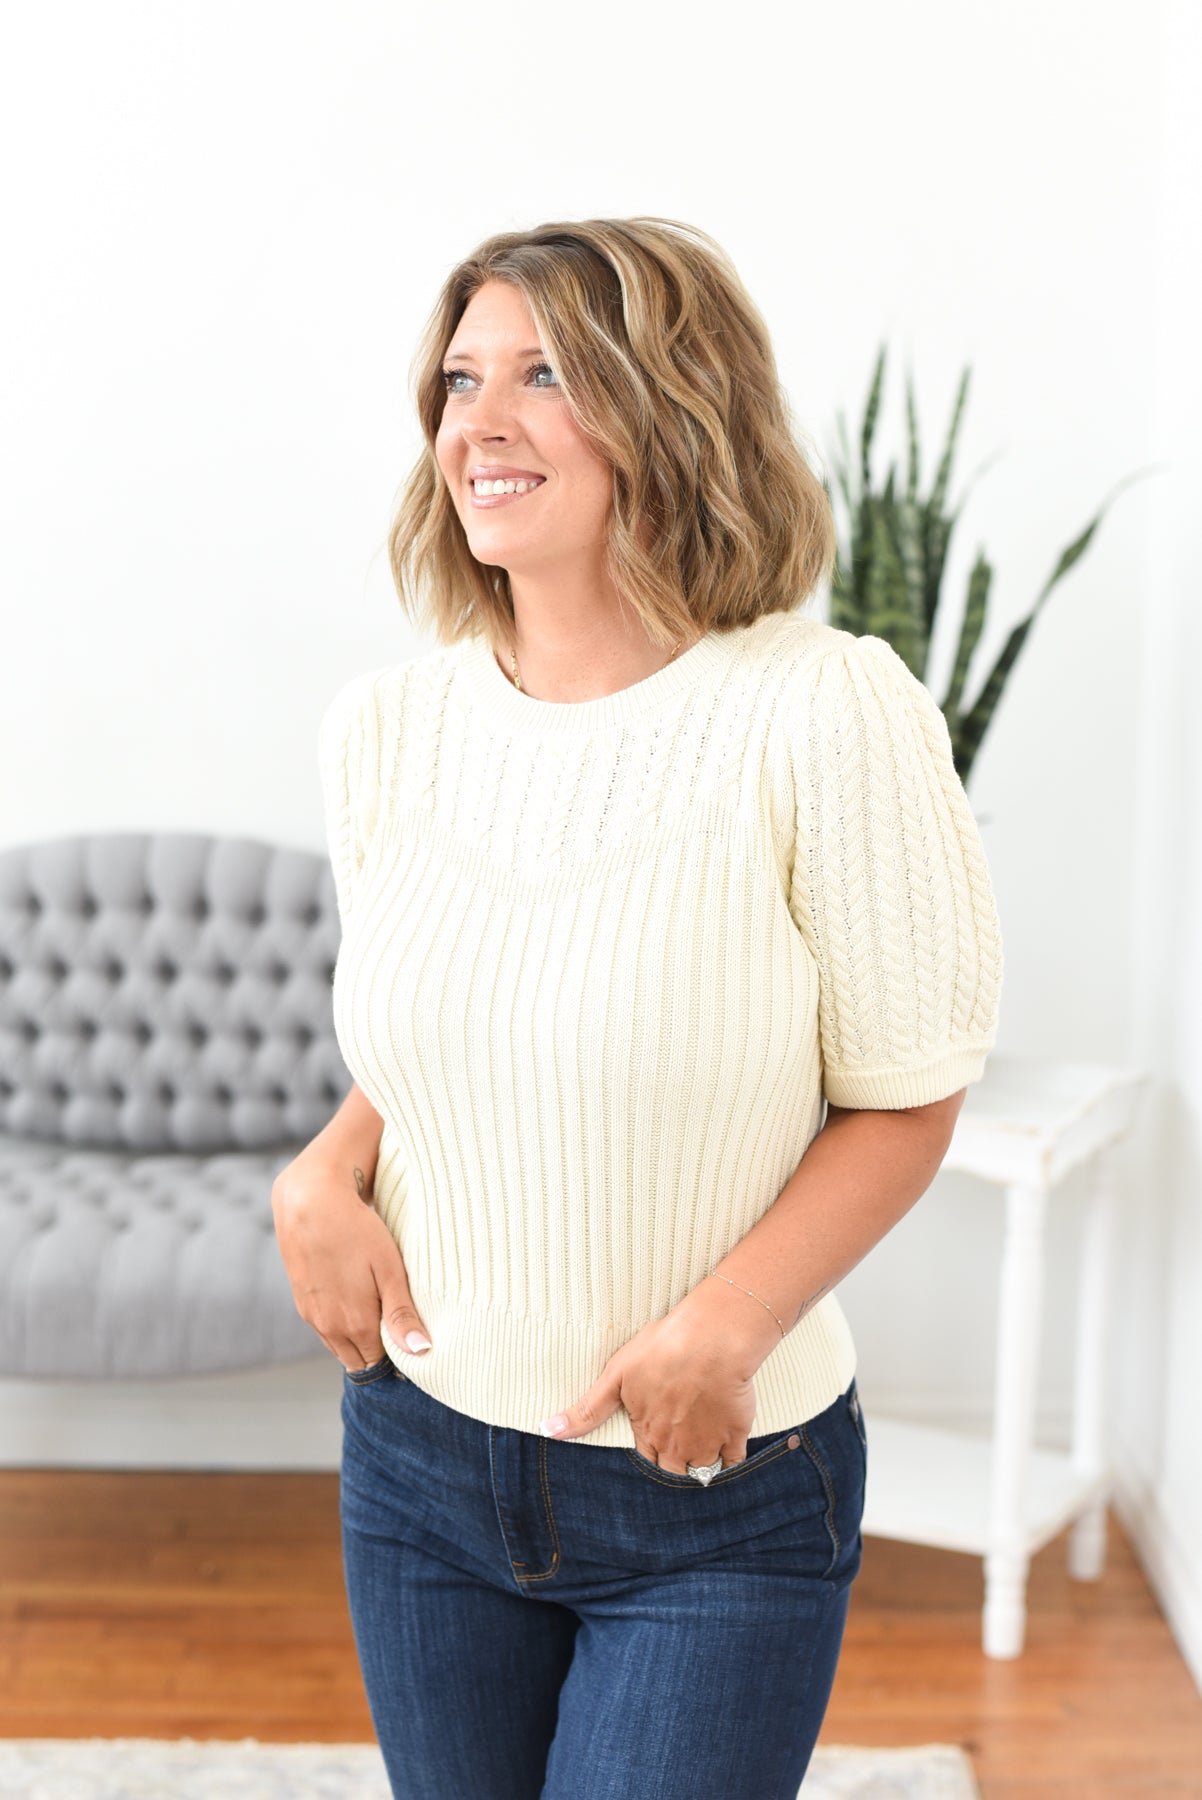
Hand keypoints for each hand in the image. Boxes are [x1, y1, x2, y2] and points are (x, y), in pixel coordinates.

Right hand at [271, 1155, 433, 1368]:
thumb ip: (402, 1315)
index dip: (398, 1358)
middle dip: (378, 1354)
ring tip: (380, 1314)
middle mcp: (329, 1329)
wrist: (309, 1203)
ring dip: (359, 1341)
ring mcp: (312, 1317)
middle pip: (359, 1361)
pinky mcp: (302, 1303)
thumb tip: (421, 1352)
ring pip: (340, 1347)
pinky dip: (342, 1327)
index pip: (380, 1365)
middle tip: (399, 1330)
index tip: (413, 1342)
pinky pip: (326, 1330)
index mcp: (355, 1326)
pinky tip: (355, 1302)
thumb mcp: (389, 1269)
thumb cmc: (356, 1231)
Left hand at [538, 1281, 774, 1472]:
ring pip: (702, 1473)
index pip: (644, 1460)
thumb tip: (548, 1431)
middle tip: (675, 1456)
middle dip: (672, 1470)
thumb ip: (586, 1410)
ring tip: (699, 1454)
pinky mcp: (736, 1433)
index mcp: (647, 1433)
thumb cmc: (663, 1349)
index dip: (647, 1453)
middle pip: (672, 1473)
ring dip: (699, 1468)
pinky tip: (726, 1453)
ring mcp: (708, 1443)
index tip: (652, 1448)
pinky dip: (729, 1463)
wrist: (712, 1339)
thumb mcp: (616, 1376)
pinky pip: (733, 1463)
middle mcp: (676, 1446)